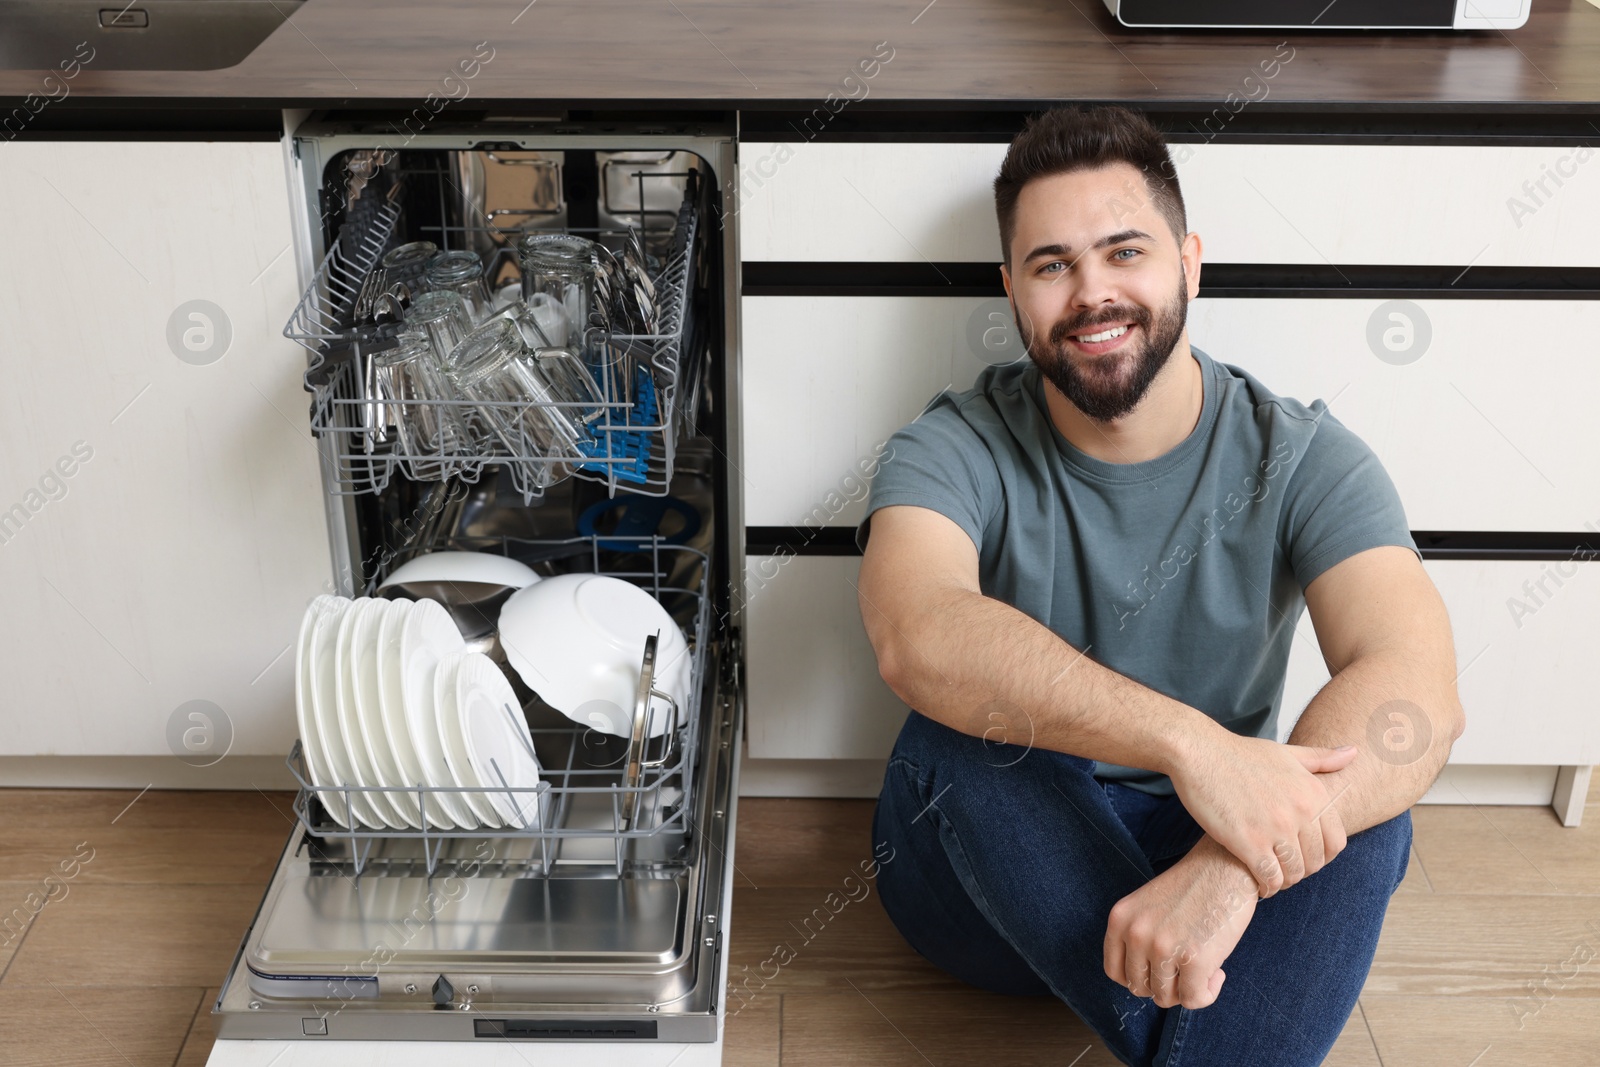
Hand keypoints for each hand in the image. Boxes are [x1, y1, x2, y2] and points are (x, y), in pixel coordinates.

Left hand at [1104, 835, 1257, 1009]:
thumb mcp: (1149, 908)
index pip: (1115, 971)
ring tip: (1204, 967)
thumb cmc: (1193, 889)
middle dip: (1164, 985)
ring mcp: (1163, 947)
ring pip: (1165, 998)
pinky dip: (1206, 994)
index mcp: (1120, 919)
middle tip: (1186, 970)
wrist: (1227, 866)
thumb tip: (1145, 987)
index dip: (1139, 979)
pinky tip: (1217, 972)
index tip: (1160, 972)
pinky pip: (1193, 1001)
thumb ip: (1139, 939)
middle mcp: (1136, 934)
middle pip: (1139, 988)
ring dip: (1186, 990)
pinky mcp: (1194, 960)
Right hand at [1167, 730, 1354, 897]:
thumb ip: (1323, 758)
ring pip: (1293, 873)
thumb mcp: (1287, 753)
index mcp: (1313, 793)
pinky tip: (1257, 882)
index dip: (1321, 857)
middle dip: (1301, 871)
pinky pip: (1269, 877)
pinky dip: (1266, 886)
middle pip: (1314, 862)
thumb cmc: (1240, 753)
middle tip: (1284, 870)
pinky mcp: (1247, 842)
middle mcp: (1300, 812)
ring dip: (1283, 881)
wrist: (1200, 753)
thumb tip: (1354, 753)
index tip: (1304, 857)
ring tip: (1271, 878)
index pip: (1335, 843)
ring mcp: (1274, 828)